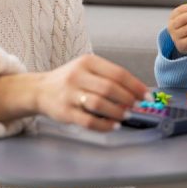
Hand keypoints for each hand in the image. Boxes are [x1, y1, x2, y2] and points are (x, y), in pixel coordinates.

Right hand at [34, 54, 148, 131]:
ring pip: (100, 104)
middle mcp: (78, 75)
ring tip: (126, 115)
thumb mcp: (86, 69)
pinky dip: (105, 125)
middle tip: (136, 107)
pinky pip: (89, 121)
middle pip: (110, 88)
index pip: (118, 73)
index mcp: (87, 62)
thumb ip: (108, 77)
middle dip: (128, 99)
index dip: (136, 86)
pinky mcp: (65, 112)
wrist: (40, 90)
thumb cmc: (69, 80)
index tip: (146, 96)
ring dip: (117, 112)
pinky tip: (113, 125)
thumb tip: (136, 92)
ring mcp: (70, 94)